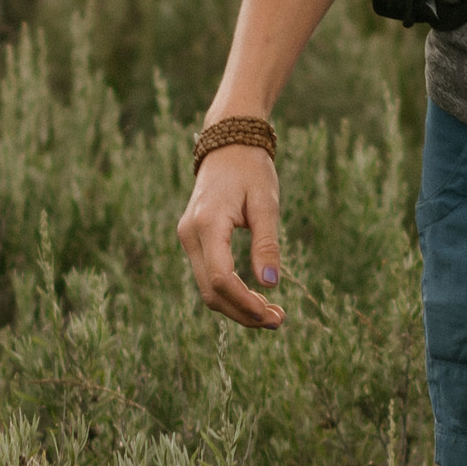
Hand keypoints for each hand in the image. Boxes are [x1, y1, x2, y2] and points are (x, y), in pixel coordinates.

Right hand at [176, 143, 286, 326]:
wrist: (228, 144)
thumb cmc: (251, 170)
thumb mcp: (266, 204)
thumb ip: (267, 244)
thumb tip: (271, 285)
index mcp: (207, 224)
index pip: (220, 277)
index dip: (245, 302)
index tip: (273, 314)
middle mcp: (190, 235)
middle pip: (210, 291)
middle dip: (243, 312)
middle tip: (279, 321)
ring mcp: (188, 238)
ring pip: (207, 288)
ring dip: (237, 306)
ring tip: (271, 314)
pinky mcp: (193, 240)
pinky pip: (207, 276)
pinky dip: (230, 292)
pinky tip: (255, 298)